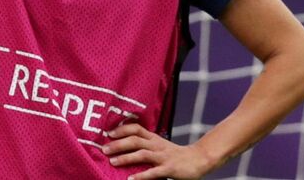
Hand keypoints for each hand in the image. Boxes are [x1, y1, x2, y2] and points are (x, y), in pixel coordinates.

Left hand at [101, 124, 217, 179]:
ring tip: (113, 162)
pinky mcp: (170, 169)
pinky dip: (141, 176)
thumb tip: (124, 146)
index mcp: (154, 138)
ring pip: (142, 154)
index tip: (108, 133)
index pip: (136, 128)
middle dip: (118, 144)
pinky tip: (130, 179)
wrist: (199, 159)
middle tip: (104, 149)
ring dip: (126, 158)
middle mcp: (157, 145)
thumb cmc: (175, 154)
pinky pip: (154, 172)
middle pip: (135, 140)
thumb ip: (146, 144)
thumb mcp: (160, 145)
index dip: (122, 129)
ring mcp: (163, 157)